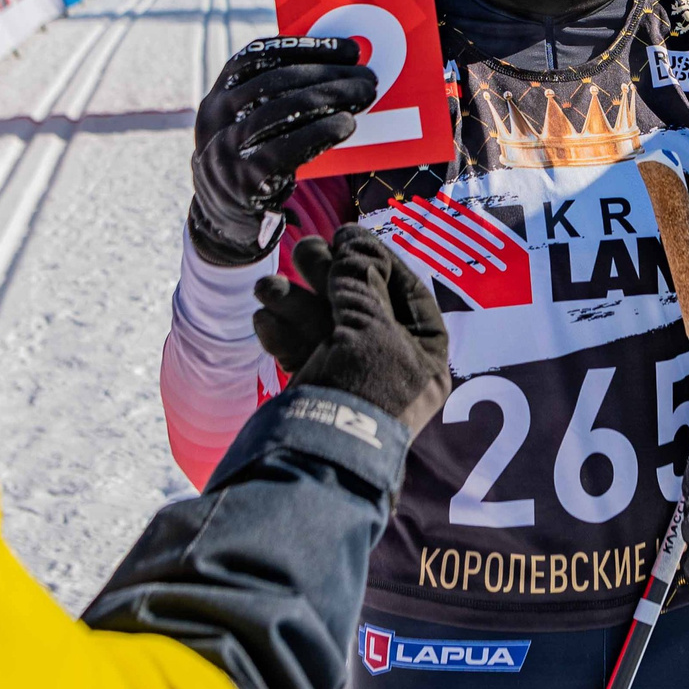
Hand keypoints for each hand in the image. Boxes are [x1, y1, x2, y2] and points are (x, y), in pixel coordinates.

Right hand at [188, 36, 376, 265]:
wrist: (223, 223)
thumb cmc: (253, 162)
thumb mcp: (251, 126)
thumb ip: (279, 99)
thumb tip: (342, 68)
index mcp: (217, 97)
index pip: (256, 57)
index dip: (303, 48)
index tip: (348, 48)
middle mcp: (215, 120)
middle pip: (273, 82)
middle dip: (326, 74)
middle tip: (367, 75)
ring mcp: (225, 151)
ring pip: (280, 110)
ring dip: (329, 97)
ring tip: (365, 95)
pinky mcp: (243, 181)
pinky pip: (285, 149)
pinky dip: (320, 132)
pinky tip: (346, 124)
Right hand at [279, 226, 450, 431]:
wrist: (319, 454)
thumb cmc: (361, 386)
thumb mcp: (368, 324)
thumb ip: (359, 279)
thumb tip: (353, 241)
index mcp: (424, 354)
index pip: (408, 292)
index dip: (378, 259)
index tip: (347, 234)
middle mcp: (394, 364)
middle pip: (362, 305)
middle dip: (329, 276)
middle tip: (303, 250)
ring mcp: (354, 378)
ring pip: (326, 326)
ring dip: (295, 302)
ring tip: (265, 286)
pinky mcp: (320, 391)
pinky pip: (304, 352)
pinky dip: (284, 334)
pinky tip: (264, 319)